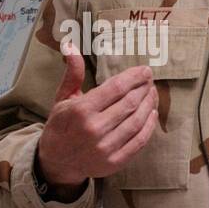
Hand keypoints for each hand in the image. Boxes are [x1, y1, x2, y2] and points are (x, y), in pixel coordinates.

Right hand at [37, 41, 159, 191]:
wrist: (56, 162)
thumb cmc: (60, 126)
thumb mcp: (62, 98)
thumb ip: (72, 73)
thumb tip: (71, 45)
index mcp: (81, 110)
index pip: (116, 88)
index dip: (134, 77)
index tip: (145, 70)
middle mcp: (94, 129)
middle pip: (130, 103)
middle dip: (144, 88)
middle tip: (150, 80)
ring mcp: (105, 148)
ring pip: (137, 121)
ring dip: (149, 104)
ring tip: (153, 93)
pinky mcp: (114, 162)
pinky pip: (139, 141)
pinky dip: (149, 126)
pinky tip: (152, 113)